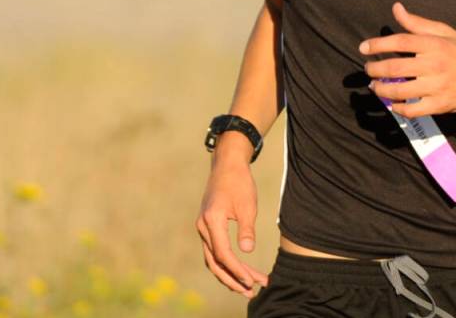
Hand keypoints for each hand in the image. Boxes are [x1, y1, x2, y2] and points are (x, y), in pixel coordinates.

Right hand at [195, 142, 268, 296]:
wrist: (227, 164)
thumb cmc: (239, 182)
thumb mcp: (247, 204)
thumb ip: (246, 228)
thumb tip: (247, 251)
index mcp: (212, 220)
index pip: (223, 254)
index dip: (237, 270)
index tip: (252, 281)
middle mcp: (203, 227)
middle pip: (215, 262)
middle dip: (232, 279)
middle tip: (251, 292)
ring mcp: (203, 228)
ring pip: (213, 259)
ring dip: (229, 274)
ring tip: (248, 286)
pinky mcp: (208, 227)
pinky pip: (214, 251)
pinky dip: (226, 263)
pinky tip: (240, 271)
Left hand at [361, 2, 455, 117]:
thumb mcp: (445, 32)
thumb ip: (418, 23)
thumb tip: (396, 8)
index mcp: (435, 44)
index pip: (400, 41)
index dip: (378, 44)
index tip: (363, 48)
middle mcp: (435, 65)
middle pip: (395, 67)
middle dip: (375, 69)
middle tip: (367, 69)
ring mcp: (437, 87)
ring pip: (400, 90)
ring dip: (381, 89)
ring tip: (375, 86)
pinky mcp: (439, 105)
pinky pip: (413, 109)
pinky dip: (398, 107)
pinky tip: (393, 103)